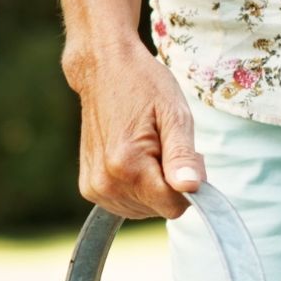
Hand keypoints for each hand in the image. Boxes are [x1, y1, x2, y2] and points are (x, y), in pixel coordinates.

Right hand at [66, 43, 205, 219]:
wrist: (102, 70)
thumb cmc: (143, 86)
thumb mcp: (173, 113)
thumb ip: (182, 155)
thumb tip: (191, 188)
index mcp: (128, 165)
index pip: (174, 206)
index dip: (188, 182)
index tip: (185, 155)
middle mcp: (106, 182)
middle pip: (160, 209)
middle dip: (171, 184)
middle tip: (164, 145)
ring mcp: (94, 188)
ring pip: (145, 210)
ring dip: (153, 187)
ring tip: (147, 149)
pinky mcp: (89, 188)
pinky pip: (127, 205)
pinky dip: (137, 188)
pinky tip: (133, 159)